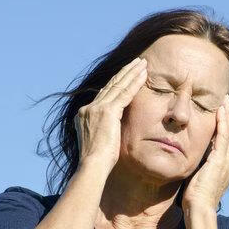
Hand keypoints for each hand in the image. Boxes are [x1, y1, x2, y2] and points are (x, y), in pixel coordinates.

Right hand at [74, 57, 146, 174]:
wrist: (93, 165)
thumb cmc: (98, 162)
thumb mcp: (99, 142)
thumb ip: (104, 131)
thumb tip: (111, 132)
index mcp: (85, 114)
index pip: (104, 94)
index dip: (117, 83)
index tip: (127, 75)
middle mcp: (88, 108)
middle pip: (110, 85)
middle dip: (125, 73)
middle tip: (136, 62)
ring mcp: (97, 108)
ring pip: (118, 85)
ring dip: (132, 72)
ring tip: (143, 63)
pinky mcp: (107, 111)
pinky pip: (125, 93)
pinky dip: (135, 82)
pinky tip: (144, 74)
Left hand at [182, 94, 228, 210]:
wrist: (199, 210)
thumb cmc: (195, 200)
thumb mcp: (198, 179)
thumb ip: (200, 169)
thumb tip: (194, 161)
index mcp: (226, 169)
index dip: (227, 127)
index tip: (222, 114)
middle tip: (225, 102)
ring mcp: (227, 163)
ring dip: (227, 115)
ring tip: (224, 101)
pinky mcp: (220, 162)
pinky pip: (224, 137)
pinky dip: (223, 123)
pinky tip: (219, 112)